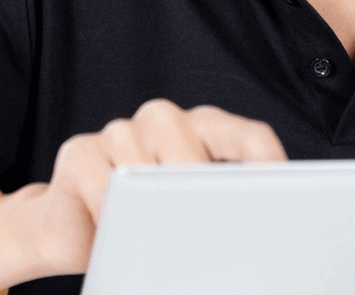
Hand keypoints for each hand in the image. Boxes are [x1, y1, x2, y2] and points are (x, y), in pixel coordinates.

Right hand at [14, 99, 286, 276]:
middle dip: (199, 198)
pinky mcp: (81, 152)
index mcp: (206, 129)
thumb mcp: (194, 213)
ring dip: (148, 208)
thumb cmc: (145, 223)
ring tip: (148, 231)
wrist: (74, 233)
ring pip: (146, 166)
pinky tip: (116, 228)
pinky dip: (112, 215)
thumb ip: (224, 207)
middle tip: (203, 234)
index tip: (280, 207)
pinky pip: (104, 185)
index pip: (250, 138)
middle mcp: (165, 121)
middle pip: (194, 152)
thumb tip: (266, 233)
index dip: (268, 170)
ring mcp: (121, 132)